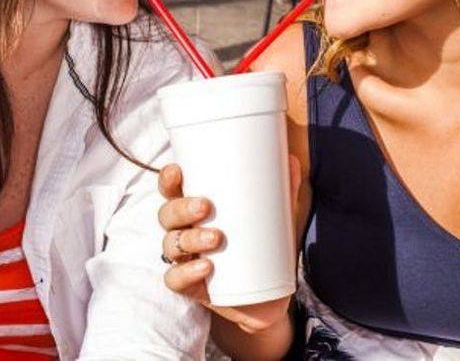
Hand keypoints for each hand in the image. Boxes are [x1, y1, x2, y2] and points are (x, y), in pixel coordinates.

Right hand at [156, 159, 300, 333]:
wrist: (269, 298)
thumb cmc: (262, 247)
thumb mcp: (275, 219)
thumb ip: (283, 192)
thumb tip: (292, 161)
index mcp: (194, 210)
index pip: (172, 191)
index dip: (168, 180)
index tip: (177, 171)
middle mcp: (183, 232)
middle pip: (167, 215)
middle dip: (182, 208)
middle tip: (205, 206)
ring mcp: (185, 260)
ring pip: (171, 245)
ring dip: (189, 239)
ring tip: (215, 237)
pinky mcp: (191, 287)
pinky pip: (176, 279)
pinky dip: (187, 272)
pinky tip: (206, 267)